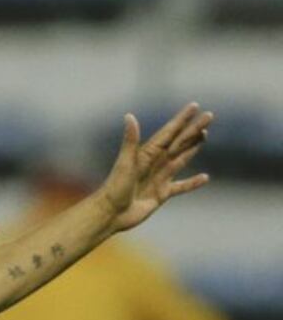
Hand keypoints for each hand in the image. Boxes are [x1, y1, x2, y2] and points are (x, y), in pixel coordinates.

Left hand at [98, 103, 212, 233]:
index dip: (181, 119)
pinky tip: (205, 178)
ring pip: (181, 159)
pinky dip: (192, 183)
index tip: (194, 106)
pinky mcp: (161, 194)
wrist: (111, 213)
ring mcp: (159, 178)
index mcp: (147, 154)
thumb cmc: (115, 187)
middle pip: (179, 142)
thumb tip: (129, 116)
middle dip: (193, 129)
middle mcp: (155, 163)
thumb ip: (130, 141)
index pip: (169, 133)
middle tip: (209, 116)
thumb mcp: (125, 162)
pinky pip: (181, 187)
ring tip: (205, 135)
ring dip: (193, 148)